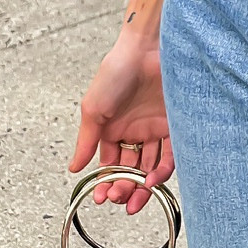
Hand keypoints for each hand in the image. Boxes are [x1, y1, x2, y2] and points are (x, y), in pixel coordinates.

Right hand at [68, 26, 174, 216]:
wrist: (146, 49)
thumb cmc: (116, 71)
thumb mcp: (93, 109)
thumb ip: (86, 141)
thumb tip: (73, 168)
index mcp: (113, 129)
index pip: (110, 165)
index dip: (105, 183)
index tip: (100, 197)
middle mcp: (135, 131)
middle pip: (130, 170)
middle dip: (123, 189)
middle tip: (118, 198)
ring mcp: (155, 129)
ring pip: (149, 168)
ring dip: (141, 187)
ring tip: (134, 198)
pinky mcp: (173, 124)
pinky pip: (170, 156)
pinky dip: (160, 172)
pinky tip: (150, 181)